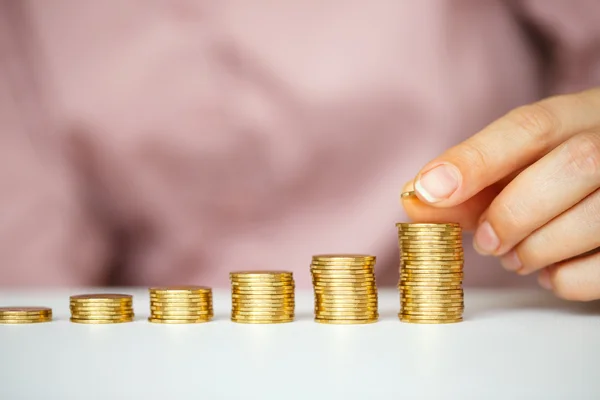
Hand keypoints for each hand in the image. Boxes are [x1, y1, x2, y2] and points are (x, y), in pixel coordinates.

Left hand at [402, 87, 599, 300]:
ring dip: (537, 249)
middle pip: (575, 165)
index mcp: (582, 114)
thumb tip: (416, 202)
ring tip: (515, 256)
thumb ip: (471, 184)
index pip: (530, 126)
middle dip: (514, 213)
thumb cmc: (558, 177)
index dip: (475, 160)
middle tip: (486, 242)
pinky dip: (565, 278)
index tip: (427, 190)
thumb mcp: (520, 167)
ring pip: (596, 216)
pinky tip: (551, 268)